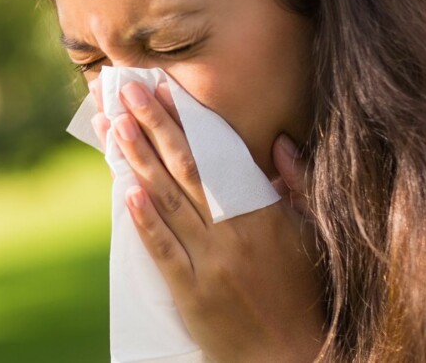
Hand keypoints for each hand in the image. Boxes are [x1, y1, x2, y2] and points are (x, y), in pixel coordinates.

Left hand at [91, 79, 324, 362]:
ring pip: (168, 201)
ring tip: (114, 124)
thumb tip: (280, 143)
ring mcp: (211, 263)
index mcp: (264, 214)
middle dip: (153, 124)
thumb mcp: (310, 234)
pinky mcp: (192, 293)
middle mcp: (235, 233)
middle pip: (186, 168)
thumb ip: (298, 185)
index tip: (164, 90)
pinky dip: (145, 221)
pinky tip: (126, 191)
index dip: (188, 121)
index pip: (219, 156)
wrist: (288, 356)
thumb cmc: (300, 291)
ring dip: (139, 159)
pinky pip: (164, 251)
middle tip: (126, 90)